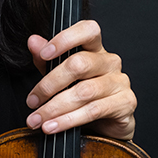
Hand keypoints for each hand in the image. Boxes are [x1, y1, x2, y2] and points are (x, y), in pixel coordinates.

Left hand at [25, 20, 135, 139]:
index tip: (44, 54)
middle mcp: (109, 62)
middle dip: (49, 85)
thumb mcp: (60, 76)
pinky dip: (68, 120)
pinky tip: (53, 126)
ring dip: (55, 108)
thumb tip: (33, 41)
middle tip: (32, 101)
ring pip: (84, 91)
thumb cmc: (83, 96)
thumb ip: (46, 59)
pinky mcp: (125, 103)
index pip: (88, 30)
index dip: (65, 39)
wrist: (106, 127)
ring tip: (37, 119)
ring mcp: (120, 82)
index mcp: (95, 49)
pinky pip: (93, 110)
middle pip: (78, 64)